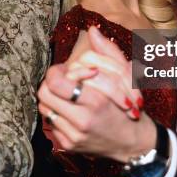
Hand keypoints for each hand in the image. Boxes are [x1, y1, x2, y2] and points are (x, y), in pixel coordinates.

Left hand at [38, 27, 154, 162]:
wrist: (131, 143)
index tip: (66, 70)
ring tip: (64, 95)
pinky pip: (50, 124)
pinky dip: (57, 114)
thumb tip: (93, 30)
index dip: (56, 72)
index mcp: (96, 101)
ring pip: (44, 108)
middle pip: (44, 94)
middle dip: (50, 83)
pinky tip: (70, 111)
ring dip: (51, 98)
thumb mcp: (126, 77)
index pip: (56, 82)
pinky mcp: (68, 146)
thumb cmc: (127, 106)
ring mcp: (74, 135)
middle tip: (61, 80)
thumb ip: (108, 52)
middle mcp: (83, 120)